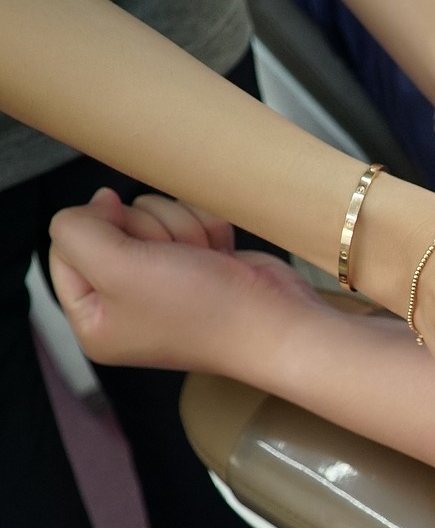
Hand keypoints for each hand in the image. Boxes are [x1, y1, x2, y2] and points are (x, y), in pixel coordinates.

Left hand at [48, 189, 319, 372]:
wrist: (278, 323)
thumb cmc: (203, 309)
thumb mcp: (115, 266)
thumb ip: (76, 229)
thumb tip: (95, 204)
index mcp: (95, 319)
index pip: (64, 249)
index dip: (96, 231)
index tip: (130, 243)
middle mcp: (127, 304)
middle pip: (112, 227)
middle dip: (149, 232)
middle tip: (173, 261)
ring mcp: (166, 285)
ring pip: (153, 217)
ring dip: (181, 229)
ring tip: (202, 260)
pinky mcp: (201, 267)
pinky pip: (188, 222)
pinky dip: (207, 231)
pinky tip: (220, 255)